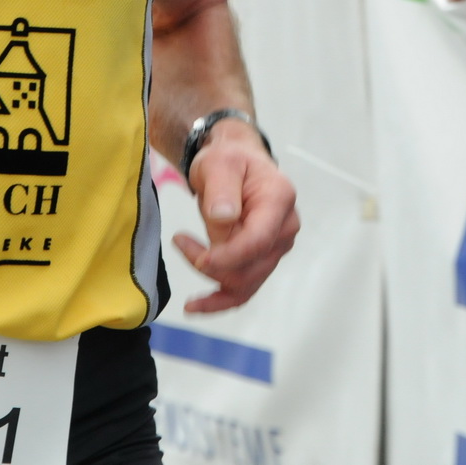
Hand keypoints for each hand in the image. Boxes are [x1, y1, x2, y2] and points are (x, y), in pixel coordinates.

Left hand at [171, 121, 298, 312]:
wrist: (234, 162)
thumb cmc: (228, 160)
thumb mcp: (218, 163)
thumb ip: (221, 189)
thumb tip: (225, 218)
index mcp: (279, 200)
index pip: (258, 241)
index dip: (228, 256)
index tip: (198, 257)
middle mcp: (285, 228)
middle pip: (251, 267)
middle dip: (213, 265)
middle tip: (180, 240)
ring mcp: (276, 247)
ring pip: (245, 282)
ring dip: (212, 278)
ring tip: (183, 249)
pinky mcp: (262, 260)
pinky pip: (244, 290)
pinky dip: (219, 301)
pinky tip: (195, 306)